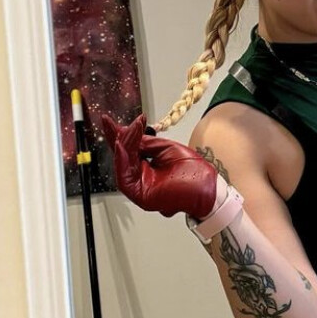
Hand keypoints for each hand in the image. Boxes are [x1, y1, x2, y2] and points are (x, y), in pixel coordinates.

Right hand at [97, 112, 219, 220]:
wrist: (208, 188)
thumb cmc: (195, 173)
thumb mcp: (165, 148)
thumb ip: (145, 143)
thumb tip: (127, 132)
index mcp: (148, 169)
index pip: (129, 150)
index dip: (119, 135)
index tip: (108, 121)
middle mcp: (142, 179)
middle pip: (123, 157)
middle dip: (118, 138)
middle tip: (113, 123)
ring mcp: (141, 189)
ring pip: (122, 165)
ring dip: (122, 146)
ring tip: (124, 132)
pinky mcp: (142, 196)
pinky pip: (125, 177)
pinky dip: (122, 160)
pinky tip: (121, 146)